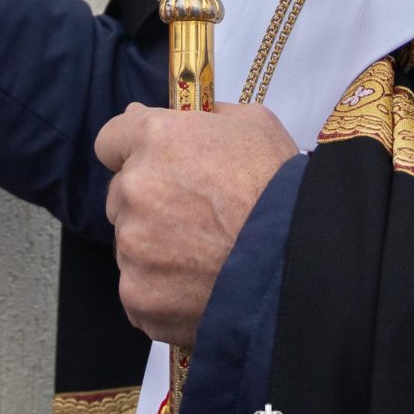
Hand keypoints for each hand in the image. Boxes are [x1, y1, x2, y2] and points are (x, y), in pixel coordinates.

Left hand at [94, 102, 299, 346]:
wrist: (302, 264)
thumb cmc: (283, 189)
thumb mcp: (255, 126)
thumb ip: (208, 118)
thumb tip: (180, 119)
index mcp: (155, 139)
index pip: (111, 140)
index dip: (133, 152)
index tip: (153, 165)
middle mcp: (133, 189)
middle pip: (121, 196)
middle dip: (149, 204)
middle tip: (194, 219)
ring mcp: (133, 246)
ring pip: (132, 246)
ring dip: (157, 250)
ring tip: (207, 258)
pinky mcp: (139, 295)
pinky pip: (140, 290)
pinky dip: (164, 292)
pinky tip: (201, 288)